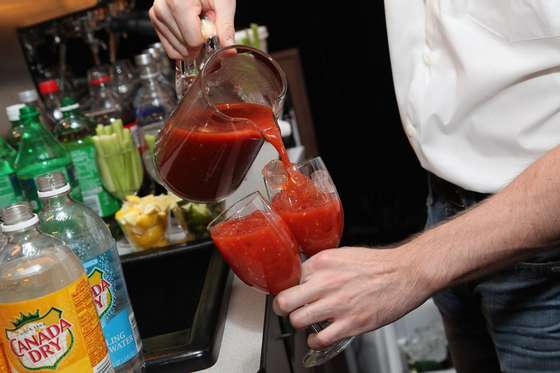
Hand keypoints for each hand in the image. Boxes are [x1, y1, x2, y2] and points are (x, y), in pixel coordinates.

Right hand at [149, 0, 235, 58]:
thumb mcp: (224, 2)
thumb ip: (226, 28)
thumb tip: (229, 53)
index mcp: (177, 3)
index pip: (193, 42)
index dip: (208, 37)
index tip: (210, 18)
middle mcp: (162, 9)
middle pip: (185, 48)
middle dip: (200, 39)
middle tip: (204, 17)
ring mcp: (157, 15)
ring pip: (178, 51)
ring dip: (191, 41)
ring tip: (196, 18)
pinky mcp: (156, 21)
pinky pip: (171, 48)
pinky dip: (183, 44)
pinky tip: (188, 26)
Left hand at [273, 247, 435, 349]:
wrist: (405, 273)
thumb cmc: (377, 265)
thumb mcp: (342, 255)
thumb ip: (321, 266)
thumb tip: (304, 276)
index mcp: (323, 262)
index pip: (288, 278)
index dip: (286, 287)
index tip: (288, 292)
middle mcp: (326, 282)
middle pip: (284, 301)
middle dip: (281, 307)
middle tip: (286, 309)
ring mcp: (338, 304)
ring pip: (297, 320)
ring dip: (298, 323)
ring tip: (305, 321)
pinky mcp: (351, 323)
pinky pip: (319, 339)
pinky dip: (314, 341)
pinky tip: (318, 336)